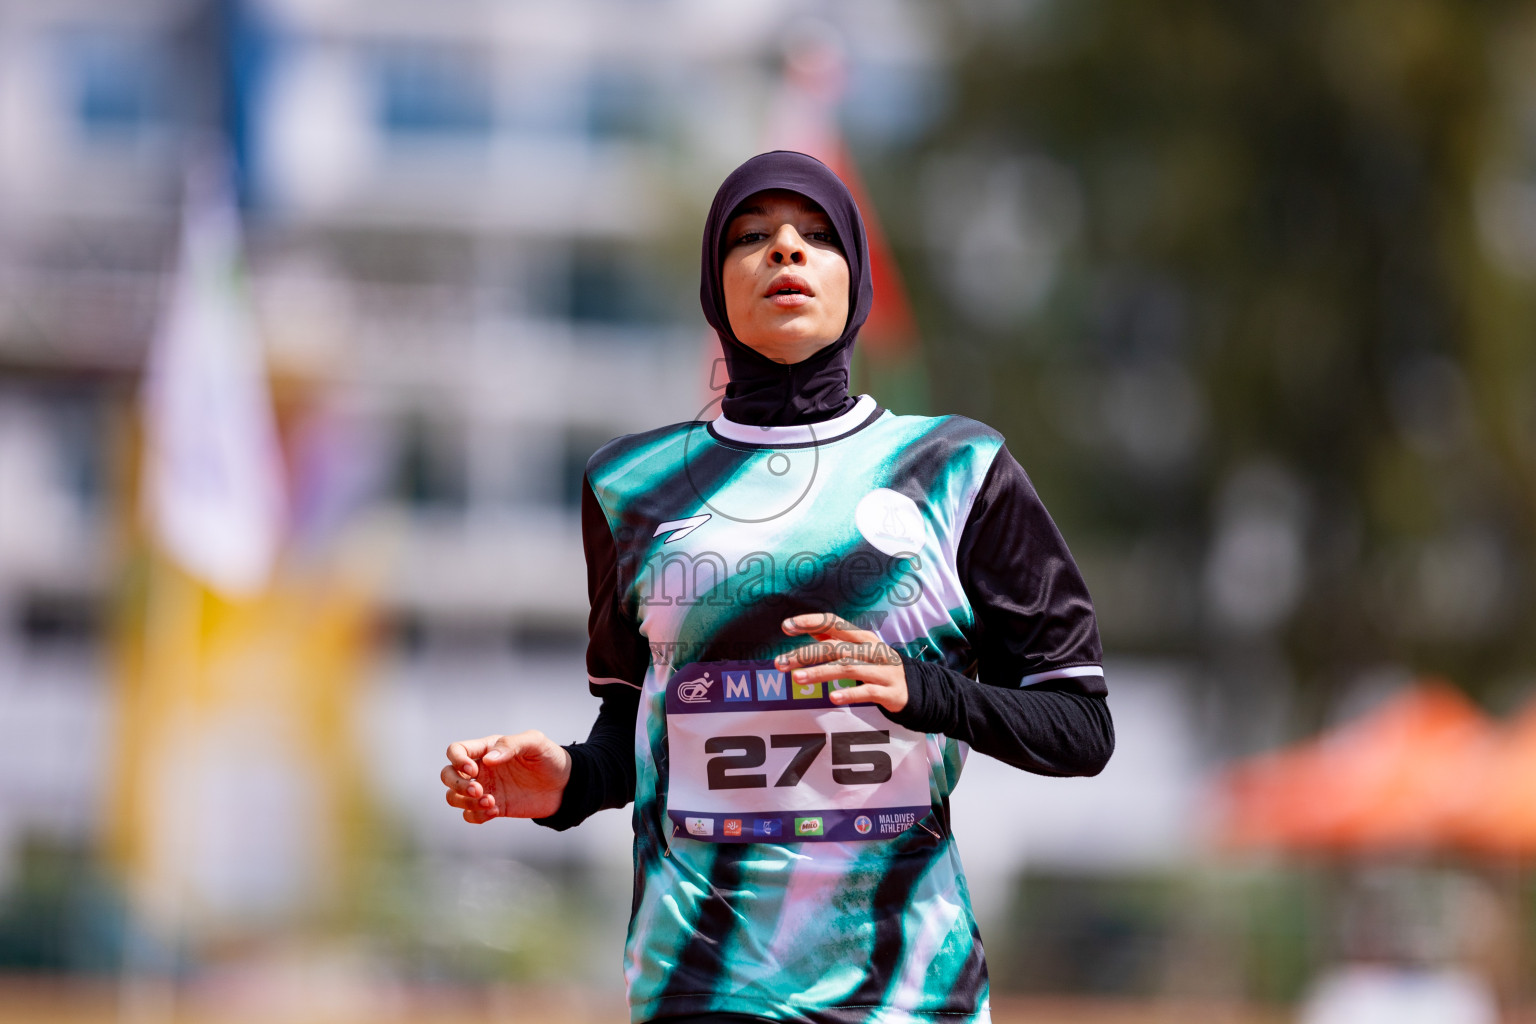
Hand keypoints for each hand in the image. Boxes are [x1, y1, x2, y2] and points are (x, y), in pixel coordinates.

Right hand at [441, 731, 571, 822]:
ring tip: (491, 802)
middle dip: (456, 784)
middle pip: (447, 775)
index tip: (474, 770)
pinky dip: (476, 815)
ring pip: (453, 797)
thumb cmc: (550, 758)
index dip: (457, 760)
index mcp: (487, 749)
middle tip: (478, 789)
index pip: (456, 751)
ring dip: (465, 801)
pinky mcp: (492, 807)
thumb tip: (488, 759)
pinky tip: (495, 811)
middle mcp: (481, 769)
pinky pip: (469, 815)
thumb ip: (511, 745)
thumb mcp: (535, 743)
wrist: (565, 785)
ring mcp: (485, 789)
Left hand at [774, 613, 907, 713]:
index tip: (786, 626)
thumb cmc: (878, 666)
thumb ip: (835, 638)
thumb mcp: (859, 649)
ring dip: (820, 673)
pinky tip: (833, 698)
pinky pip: (867, 691)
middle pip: (835, 647)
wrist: (914, 689)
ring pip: (848, 668)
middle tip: (781, 663)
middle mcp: (872, 649)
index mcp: (862, 637)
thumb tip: (808, 628)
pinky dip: (850, 693)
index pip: (833, 622)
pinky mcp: (888, 691)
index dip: (810, 622)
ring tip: (797, 678)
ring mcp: (882, 670)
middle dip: (806, 654)